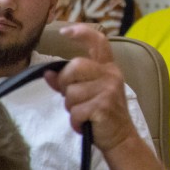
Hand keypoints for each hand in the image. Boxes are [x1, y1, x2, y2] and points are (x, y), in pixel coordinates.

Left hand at [44, 24, 134, 152]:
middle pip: (75, 66)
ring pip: (72, 92)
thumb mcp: (88, 94)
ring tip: (83, 113)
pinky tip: (85, 124)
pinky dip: (75, 121)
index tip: (64, 31)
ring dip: (71, 107)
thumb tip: (47, 73)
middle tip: (69, 97)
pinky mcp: (104, 106)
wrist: (121, 138)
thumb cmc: (102, 114)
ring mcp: (109, 89)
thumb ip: (68, 82)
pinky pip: (76, 111)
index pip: (98, 42)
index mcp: (108, 68)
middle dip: (65, 83)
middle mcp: (111, 74)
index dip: (81, 33)